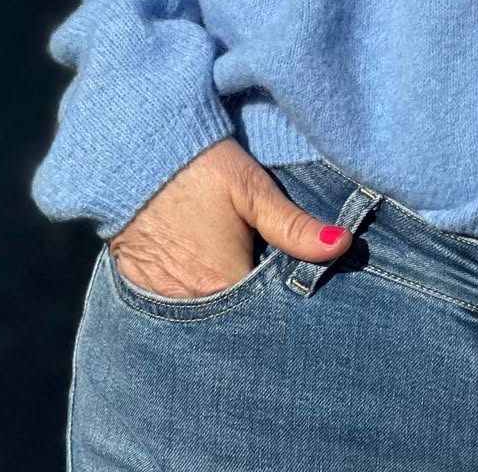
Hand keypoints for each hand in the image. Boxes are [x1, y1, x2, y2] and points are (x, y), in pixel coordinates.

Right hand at [106, 139, 350, 298]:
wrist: (134, 154)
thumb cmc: (199, 167)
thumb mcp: (251, 189)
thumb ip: (294, 226)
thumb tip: (343, 245)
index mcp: (224, 284)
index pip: (267, 316)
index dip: (283, 304)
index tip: (299, 292)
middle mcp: (192, 305)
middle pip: (235, 324)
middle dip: (255, 313)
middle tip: (267, 284)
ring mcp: (163, 302)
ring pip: (207, 318)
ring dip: (224, 309)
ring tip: (239, 283)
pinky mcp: (142, 292)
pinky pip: (176, 310)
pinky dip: (193, 301)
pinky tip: (204, 280)